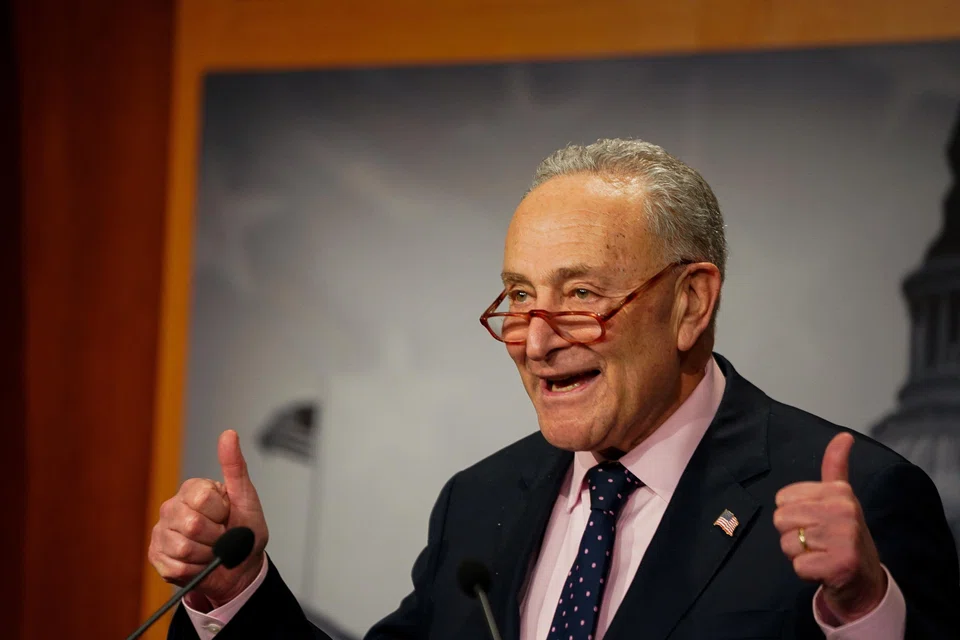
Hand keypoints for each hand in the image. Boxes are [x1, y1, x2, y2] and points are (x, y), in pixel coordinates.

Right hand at [148, 430, 268, 609]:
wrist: (240, 568)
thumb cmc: (244, 531)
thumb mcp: (246, 498)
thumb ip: (235, 467)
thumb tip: (229, 433)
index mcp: (193, 489)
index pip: (203, 499)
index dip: (222, 513)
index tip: (228, 515)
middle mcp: (172, 507)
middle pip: (192, 525)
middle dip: (216, 537)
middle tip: (222, 536)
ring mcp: (161, 532)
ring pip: (182, 548)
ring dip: (206, 555)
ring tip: (212, 550)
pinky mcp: (156, 556)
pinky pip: (175, 567)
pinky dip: (195, 570)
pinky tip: (200, 563)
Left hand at [774, 433, 885, 622]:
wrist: (865, 579)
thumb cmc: (844, 534)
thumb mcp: (841, 497)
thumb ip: (835, 466)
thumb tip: (844, 435)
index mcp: (840, 491)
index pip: (782, 499)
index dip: (793, 514)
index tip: (816, 521)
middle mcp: (844, 511)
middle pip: (781, 519)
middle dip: (793, 534)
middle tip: (817, 541)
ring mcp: (844, 538)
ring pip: (787, 543)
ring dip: (799, 554)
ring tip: (821, 554)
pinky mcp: (840, 564)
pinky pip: (798, 565)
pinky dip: (806, 571)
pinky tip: (824, 569)